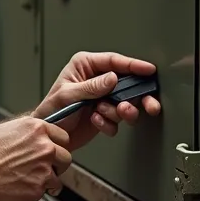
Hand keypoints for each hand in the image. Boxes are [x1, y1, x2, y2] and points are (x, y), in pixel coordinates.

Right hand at [0, 117, 71, 200]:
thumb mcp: (6, 131)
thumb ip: (28, 133)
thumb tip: (40, 137)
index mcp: (36, 129)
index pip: (63, 137)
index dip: (57, 147)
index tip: (52, 153)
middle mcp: (44, 147)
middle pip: (66, 158)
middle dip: (56, 165)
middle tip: (41, 170)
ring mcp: (43, 168)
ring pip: (57, 178)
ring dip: (46, 182)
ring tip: (25, 181)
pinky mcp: (38, 189)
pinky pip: (44, 193)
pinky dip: (34, 194)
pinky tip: (18, 189)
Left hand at [32, 51, 161, 150]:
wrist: (50, 138)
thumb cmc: (51, 111)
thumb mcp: (68, 95)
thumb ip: (91, 87)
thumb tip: (112, 78)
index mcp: (86, 66)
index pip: (114, 61)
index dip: (134, 65)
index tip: (149, 70)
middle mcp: (97, 80)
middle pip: (127, 83)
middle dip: (137, 96)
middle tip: (149, 104)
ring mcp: (103, 97)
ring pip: (126, 102)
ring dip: (121, 112)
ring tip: (109, 113)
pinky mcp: (106, 114)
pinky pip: (118, 119)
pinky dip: (109, 123)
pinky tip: (96, 121)